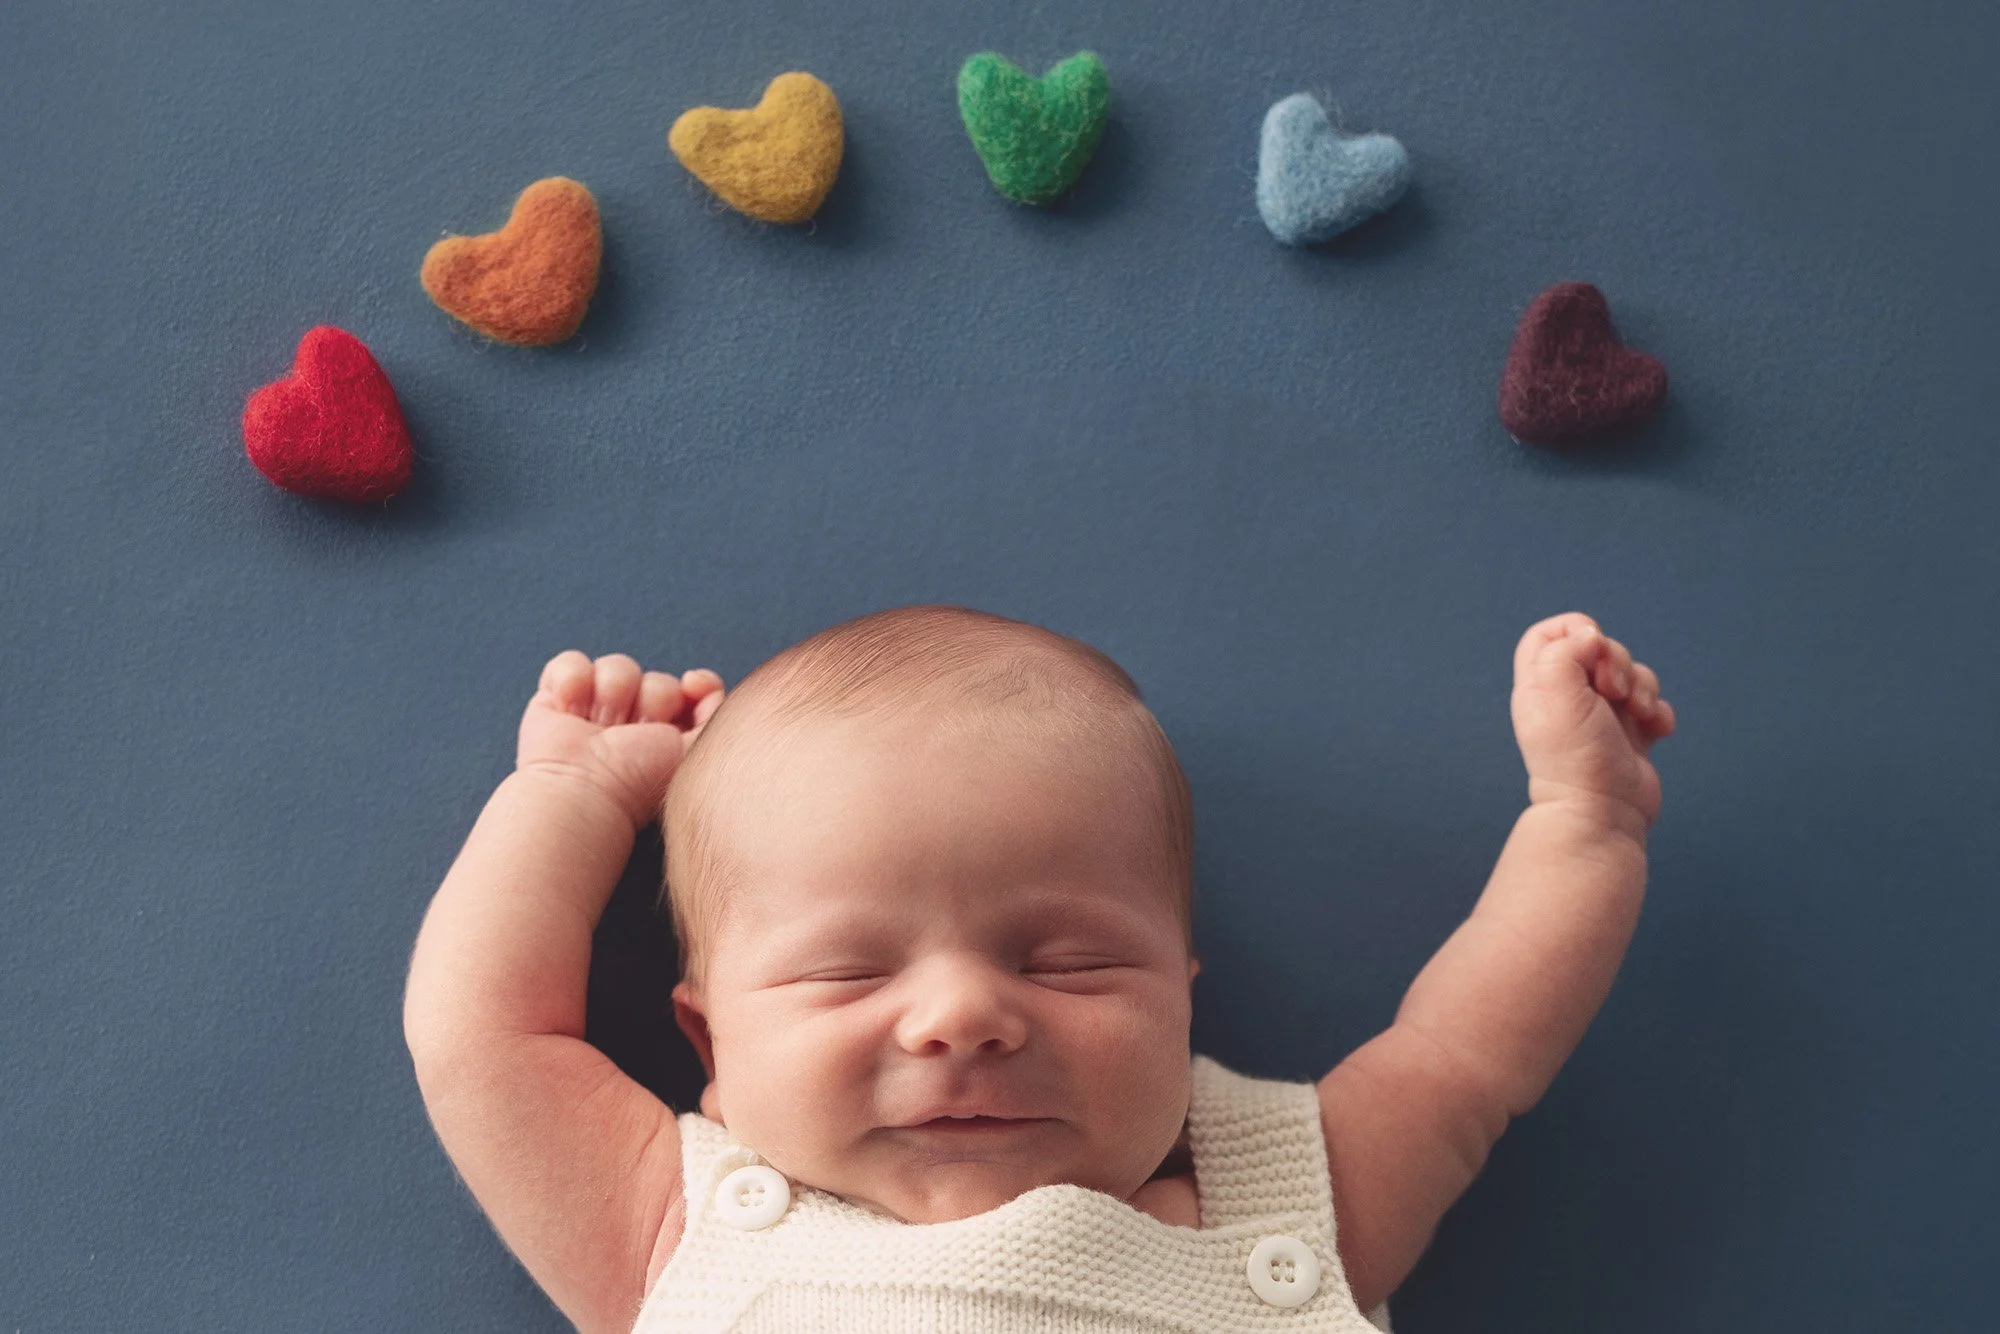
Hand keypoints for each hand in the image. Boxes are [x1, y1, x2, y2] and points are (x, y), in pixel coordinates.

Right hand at [515, 652, 726, 828]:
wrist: (583, 789)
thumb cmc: (638, 781)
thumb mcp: (694, 753)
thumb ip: (714, 718)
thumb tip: (703, 683)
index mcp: (665, 735)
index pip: (688, 690)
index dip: (693, 686)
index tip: (691, 687)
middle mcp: (631, 720)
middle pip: (656, 678)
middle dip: (651, 700)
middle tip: (631, 734)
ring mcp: (593, 705)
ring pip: (618, 666)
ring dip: (612, 693)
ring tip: (600, 726)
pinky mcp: (557, 695)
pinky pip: (572, 662)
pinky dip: (572, 679)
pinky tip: (571, 708)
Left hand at [1510, 613, 1675, 831]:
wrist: (1603, 812)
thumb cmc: (1574, 757)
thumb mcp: (1556, 694)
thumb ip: (1564, 652)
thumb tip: (1590, 636)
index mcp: (1541, 685)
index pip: (1549, 634)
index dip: (1574, 629)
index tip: (1591, 649)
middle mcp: (1569, 697)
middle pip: (1600, 648)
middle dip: (1618, 661)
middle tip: (1613, 692)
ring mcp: (1602, 715)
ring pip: (1632, 673)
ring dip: (1643, 688)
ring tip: (1636, 715)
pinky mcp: (1631, 733)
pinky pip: (1654, 705)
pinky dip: (1659, 713)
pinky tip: (1655, 731)